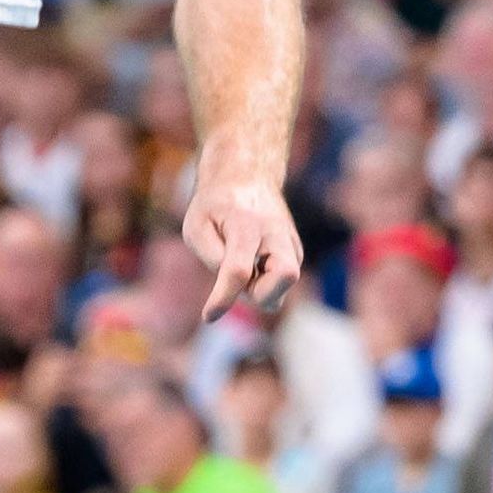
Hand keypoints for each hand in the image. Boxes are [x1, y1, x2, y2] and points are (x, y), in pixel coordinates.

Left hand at [187, 172, 303, 320]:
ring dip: (260, 289)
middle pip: (286, 276)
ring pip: (285, 286)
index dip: (223, 297)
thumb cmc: (215, 205)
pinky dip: (264, 283)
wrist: (246, 176)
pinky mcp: (295, 254)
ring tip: (241, 265)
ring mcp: (291, 244)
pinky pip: (281, 284)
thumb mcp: (196, 225)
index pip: (239, 270)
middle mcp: (277, 233)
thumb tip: (232, 286)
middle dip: (261, 293)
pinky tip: (251, 263)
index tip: (208, 316)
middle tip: (238, 281)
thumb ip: (211, 255)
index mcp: (247, 225)